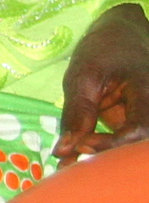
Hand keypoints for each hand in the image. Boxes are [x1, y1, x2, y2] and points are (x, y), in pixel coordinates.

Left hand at [59, 2, 148, 162]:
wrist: (122, 37)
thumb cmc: (104, 51)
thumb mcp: (83, 75)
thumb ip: (77, 113)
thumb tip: (62, 152)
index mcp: (148, 94)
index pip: (139, 130)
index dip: (112, 144)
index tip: (81, 147)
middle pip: (136, 145)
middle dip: (105, 159)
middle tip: (71, 165)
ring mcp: (143, 118)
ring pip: (126, 148)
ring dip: (99, 159)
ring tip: (67, 165)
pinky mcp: (131, 124)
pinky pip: (117, 143)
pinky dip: (96, 153)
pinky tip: (71, 160)